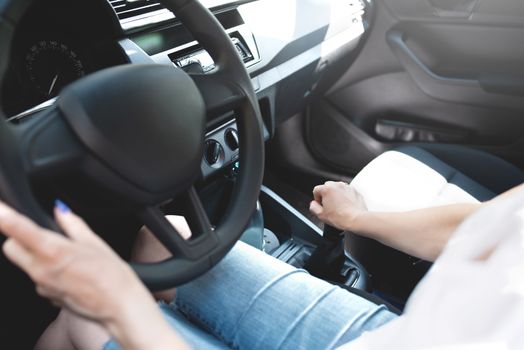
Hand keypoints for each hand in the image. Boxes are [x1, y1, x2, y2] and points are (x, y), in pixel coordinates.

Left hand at [0, 200, 187, 349]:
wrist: (118, 305)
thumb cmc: (111, 274)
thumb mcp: (94, 242)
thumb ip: (72, 223)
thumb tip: (60, 210)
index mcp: (53, 251)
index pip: (18, 229)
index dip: (4, 215)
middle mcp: (41, 269)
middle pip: (10, 247)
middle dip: (18, 237)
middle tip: (41, 234)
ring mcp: (41, 285)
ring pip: (24, 262)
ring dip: (35, 254)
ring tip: (66, 256)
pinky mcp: (45, 295)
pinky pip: (37, 277)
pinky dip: (47, 270)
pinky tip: (70, 272)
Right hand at [309, 181, 366, 230]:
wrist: (357, 220)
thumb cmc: (341, 217)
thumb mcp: (321, 215)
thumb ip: (313, 207)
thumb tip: (313, 204)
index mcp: (327, 189)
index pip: (316, 190)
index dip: (317, 199)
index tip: (320, 205)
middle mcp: (337, 185)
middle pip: (327, 188)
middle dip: (326, 196)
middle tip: (329, 206)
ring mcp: (347, 187)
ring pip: (337, 189)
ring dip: (336, 196)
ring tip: (338, 207)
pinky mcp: (355, 191)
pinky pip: (346, 192)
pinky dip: (345, 197)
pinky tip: (345, 206)